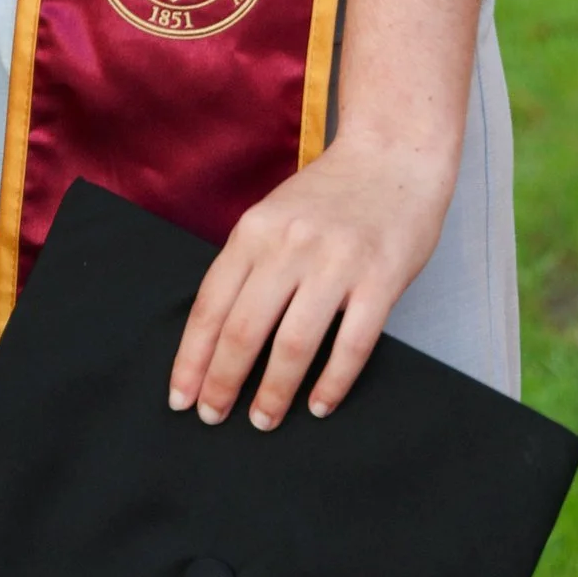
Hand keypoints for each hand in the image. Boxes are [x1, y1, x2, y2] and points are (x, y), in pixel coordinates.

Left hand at [167, 130, 459, 431]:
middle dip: (222, 382)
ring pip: (293, 343)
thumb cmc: (331, 195)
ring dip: (273, 392)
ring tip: (263, 420)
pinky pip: (352, 344)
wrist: (396, 155)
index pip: (211, 305)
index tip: (181, 396)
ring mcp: (337, 262)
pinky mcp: (380, 279)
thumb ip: (249, 264)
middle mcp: (290, 246)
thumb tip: (216, 335)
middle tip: (213, 417)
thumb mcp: (274, 216)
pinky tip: (319, 406)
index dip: (192, 358)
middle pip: (244, 329)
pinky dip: (332, 383)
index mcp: (255, 230)